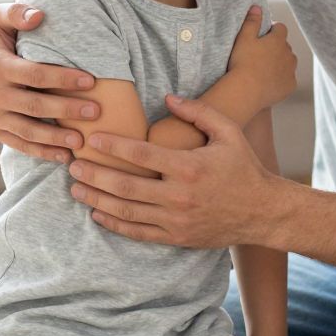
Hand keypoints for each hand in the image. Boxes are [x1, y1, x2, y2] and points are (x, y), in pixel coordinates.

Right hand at [0, 3, 100, 163]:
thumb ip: (16, 12)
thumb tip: (39, 15)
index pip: (35, 75)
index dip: (63, 78)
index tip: (91, 80)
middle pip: (35, 105)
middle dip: (66, 109)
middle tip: (95, 112)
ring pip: (28, 130)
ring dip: (56, 137)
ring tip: (82, 140)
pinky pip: (20, 144)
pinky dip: (42, 152)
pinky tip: (65, 156)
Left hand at [68, 94, 280, 246]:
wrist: (263, 211)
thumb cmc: (244, 168)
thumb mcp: (228, 132)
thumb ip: (198, 112)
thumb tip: (168, 97)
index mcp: (189, 167)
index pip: (141, 155)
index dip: (112, 146)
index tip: (92, 139)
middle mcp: (179, 196)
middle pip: (125, 185)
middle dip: (95, 174)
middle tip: (73, 164)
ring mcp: (176, 220)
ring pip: (126, 211)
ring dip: (97, 199)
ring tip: (76, 188)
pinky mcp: (176, 237)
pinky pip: (138, 232)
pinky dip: (114, 223)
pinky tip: (97, 213)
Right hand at [226, 7, 296, 108]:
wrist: (245, 91)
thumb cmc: (242, 62)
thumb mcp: (243, 38)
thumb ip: (252, 22)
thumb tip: (257, 7)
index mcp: (278, 40)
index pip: (281, 28)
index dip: (272, 30)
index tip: (263, 35)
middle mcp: (289, 54)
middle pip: (285, 46)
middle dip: (277, 47)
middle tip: (261, 54)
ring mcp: (291, 71)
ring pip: (289, 63)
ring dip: (281, 63)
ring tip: (265, 69)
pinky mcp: (290, 86)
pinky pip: (288, 80)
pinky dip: (281, 79)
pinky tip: (269, 82)